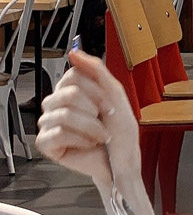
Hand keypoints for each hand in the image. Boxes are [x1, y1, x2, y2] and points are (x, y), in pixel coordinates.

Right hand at [36, 50, 139, 187]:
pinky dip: (81, 140)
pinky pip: (58, 133)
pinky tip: (87, 144)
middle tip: (105, 121)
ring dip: (92, 128)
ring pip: (66, 114)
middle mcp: (58, 104)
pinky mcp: (46, 142)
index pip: (73, 75)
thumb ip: (97, 71)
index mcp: (72, 91)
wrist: (123, 161)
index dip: (97, 91)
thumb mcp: (117, 96)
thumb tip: (75, 53)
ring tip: (99, 136)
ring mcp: (50, 123)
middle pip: (70, 93)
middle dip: (96, 110)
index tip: (109, 105)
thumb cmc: (120, 133)